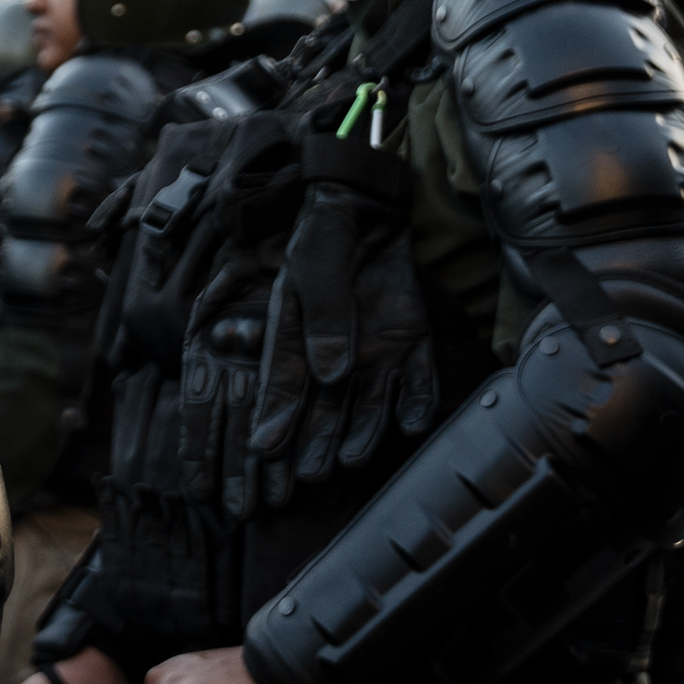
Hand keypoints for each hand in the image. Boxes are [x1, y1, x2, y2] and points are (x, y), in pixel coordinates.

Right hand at [246, 174, 433, 513]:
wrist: (370, 208)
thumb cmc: (326, 234)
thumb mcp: (315, 265)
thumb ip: (323, 314)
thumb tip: (330, 373)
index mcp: (297, 339)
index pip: (281, 386)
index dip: (274, 418)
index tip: (265, 449)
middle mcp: (336, 358)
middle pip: (325, 408)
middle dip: (316, 443)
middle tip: (309, 476)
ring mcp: (376, 356)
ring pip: (370, 405)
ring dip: (363, 433)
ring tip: (354, 458)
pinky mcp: (412, 348)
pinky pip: (418, 383)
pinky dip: (417, 404)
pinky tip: (413, 423)